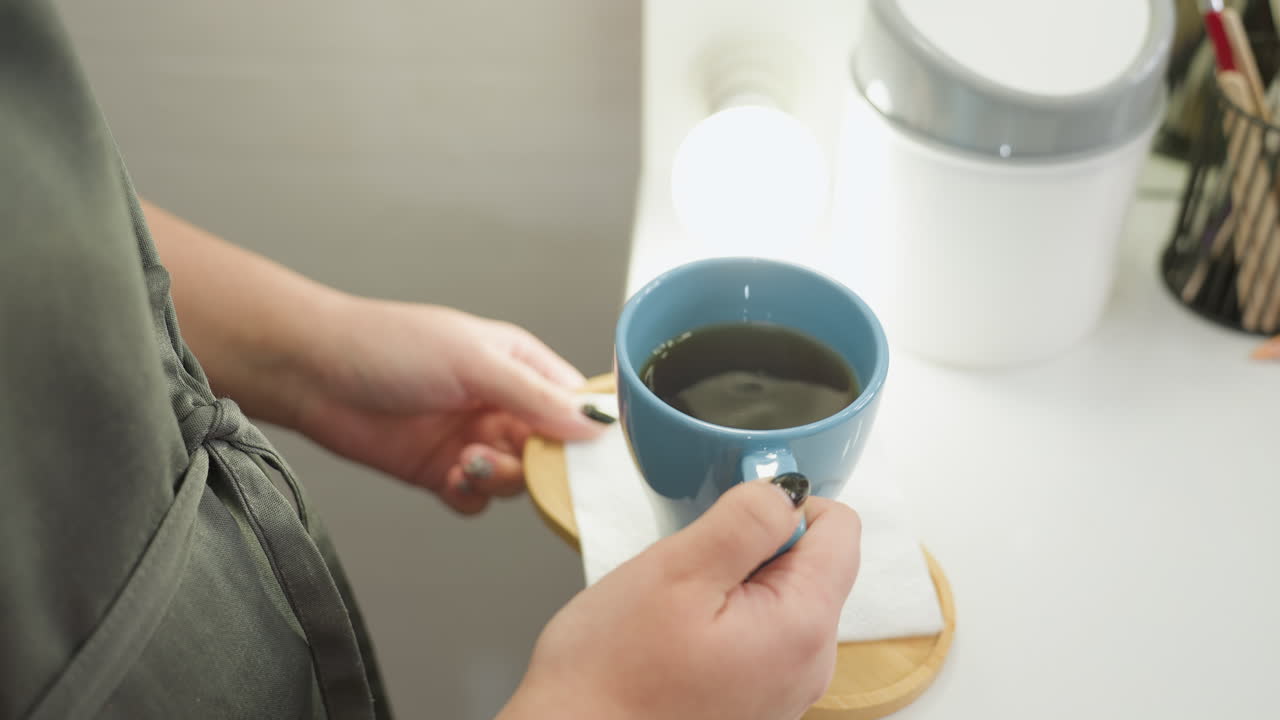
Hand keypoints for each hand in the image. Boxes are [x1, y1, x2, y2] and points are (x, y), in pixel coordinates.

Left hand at [292, 298, 604, 513]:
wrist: (315, 374)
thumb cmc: (388, 345)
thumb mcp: (474, 361)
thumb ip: (535, 396)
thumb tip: (593, 424)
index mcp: (519, 364)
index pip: (575, 403)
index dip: (586, 431)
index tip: (586, 454)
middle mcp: (501, 403)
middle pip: (551, 450)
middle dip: (539, 464)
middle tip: (515, 461)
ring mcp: (472, 438)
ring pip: (517, 479)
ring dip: (500, 478)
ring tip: (468, 462)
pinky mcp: (441, 470)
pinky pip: (477, 498)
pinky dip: (471, 495)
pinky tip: (449, 478)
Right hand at [498, 481, 861, 719]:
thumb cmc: (613, 671)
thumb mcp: (679, 569)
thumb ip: (746, 519)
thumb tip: (787, 491)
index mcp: (804, 627)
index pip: (840, 528)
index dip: (783, 505)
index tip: (729, 520)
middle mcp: (810, 664)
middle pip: (812, 563)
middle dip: (754, 546)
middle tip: (690, 570)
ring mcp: (784, 687)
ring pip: (780, 596)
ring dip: (734, 582)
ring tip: (679, 608)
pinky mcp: (756, 699)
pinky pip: (758, 633)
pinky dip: (723, 617)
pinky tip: (679, 636)